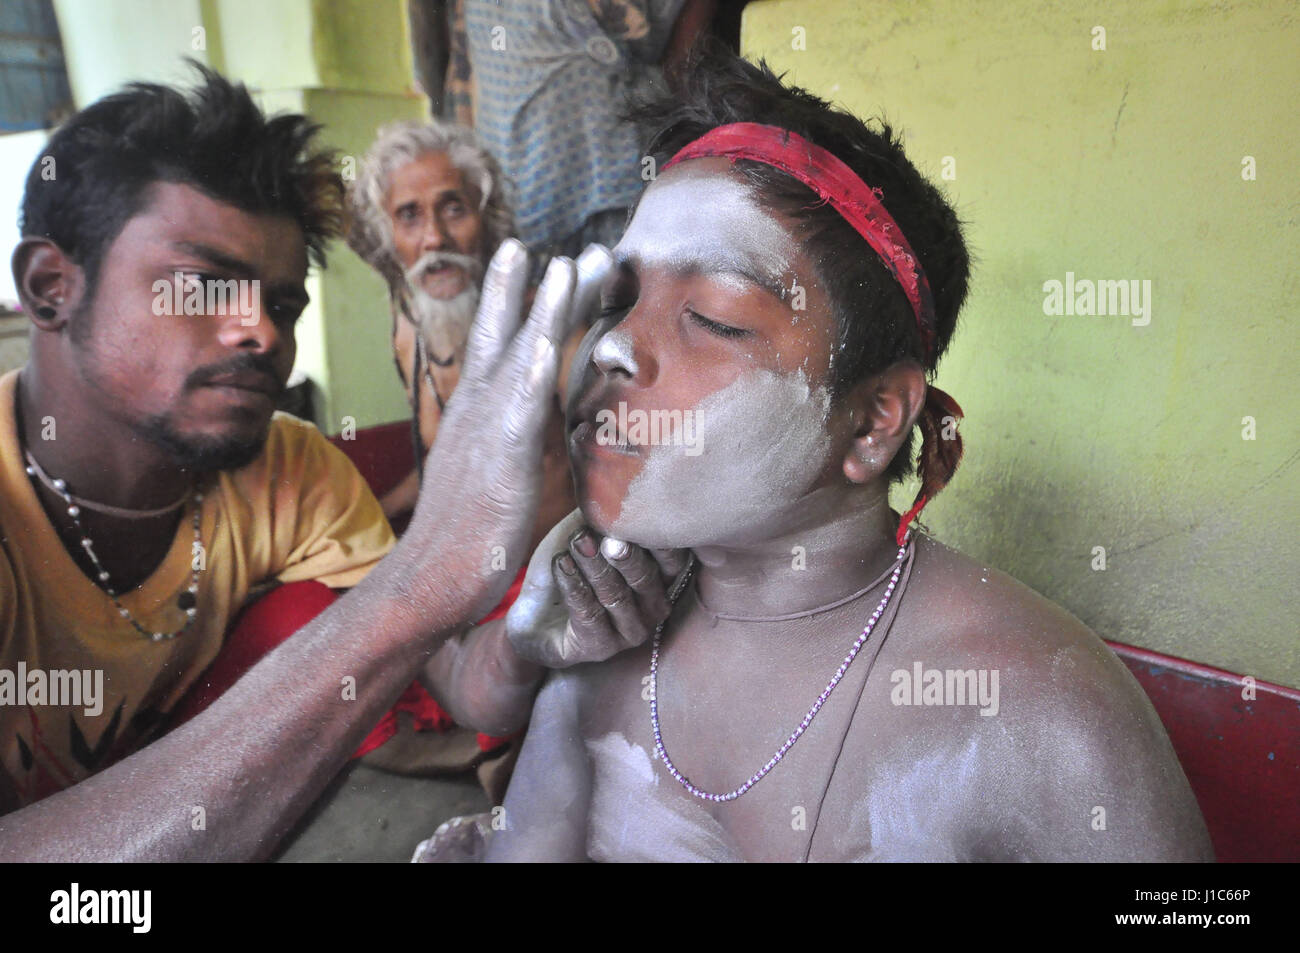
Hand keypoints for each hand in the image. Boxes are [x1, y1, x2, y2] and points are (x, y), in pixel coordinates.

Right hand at [396, 241, 612, 622]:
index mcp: (481, 411)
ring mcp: (485, 426)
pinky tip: (551, 338)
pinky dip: (535, 367)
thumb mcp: (496, 475)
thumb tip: (543, 430)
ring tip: (568, 264)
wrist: (428, 580)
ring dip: (548, 308)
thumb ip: (518, 443)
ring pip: (521, 354)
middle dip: (550, 290)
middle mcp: (478, 407)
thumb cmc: (465, 536)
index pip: (513, 347)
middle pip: (517, 335)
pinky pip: (520, 405)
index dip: (538, 306)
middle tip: (586, 250)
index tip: (563, 265)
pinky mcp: (499, 457)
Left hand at [505, 509, 691, 666]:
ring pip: (616, 598)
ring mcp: (629, 632)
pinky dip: (574, 588)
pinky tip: (561, 566)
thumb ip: (607, 512)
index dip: (657, 540)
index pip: (674, 560)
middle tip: (599, 534)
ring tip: (574, 545)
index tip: (635, 516)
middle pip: (646, 578)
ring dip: (593, 569)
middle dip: (620, 554)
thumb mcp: (587, 530)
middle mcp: (654, 607)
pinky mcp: (600, 649)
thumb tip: (617, 478)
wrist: (532, 608)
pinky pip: (590, 617)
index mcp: (660, 577)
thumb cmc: (569, 563)